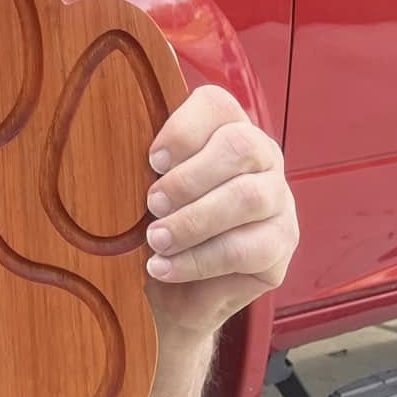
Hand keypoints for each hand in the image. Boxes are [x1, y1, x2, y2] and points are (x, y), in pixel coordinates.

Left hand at [141, 85, 299, 339]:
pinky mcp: (282, 246)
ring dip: (192, 221)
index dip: (183, 129)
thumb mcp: (147, 185)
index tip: (152, 161)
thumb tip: (114, 146)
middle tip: (152, 205)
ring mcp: (279, 200)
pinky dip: (199, 260)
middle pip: (239, 146)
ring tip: (155, 240)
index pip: (217, 104)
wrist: (175, 292)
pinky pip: (247, 249)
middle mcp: (263, 156)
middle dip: (187, 178)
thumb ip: (146, 162)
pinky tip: (165, 267)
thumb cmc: (159, 223)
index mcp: (228, 127)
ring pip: (247, 198)